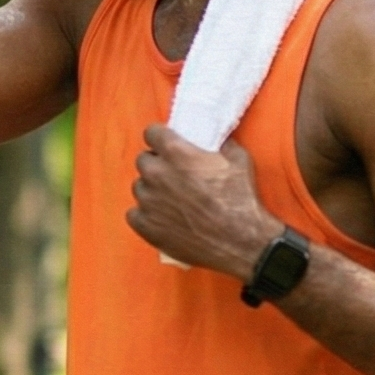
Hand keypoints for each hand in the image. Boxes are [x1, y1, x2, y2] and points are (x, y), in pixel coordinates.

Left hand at [126, 124, 283, 277]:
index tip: (166, 144)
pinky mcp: (145, 225)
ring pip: (140, 187)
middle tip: (174, 175)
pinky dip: (147, 215)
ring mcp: (148, 201)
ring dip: (152, 190)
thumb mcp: (238, 160)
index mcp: (176, 153)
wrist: (239, 241)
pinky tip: (164, 218)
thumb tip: (215, 139)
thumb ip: (220, 144)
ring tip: (173, 201)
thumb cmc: (240, 200)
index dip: (160, 138)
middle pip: (143, 161)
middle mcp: (156, 174)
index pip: (151, 133)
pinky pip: (134, 213)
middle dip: (157, 164)